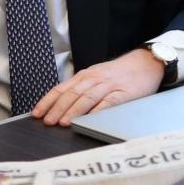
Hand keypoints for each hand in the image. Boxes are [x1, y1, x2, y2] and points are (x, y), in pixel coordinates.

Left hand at [32, 48, 163, 125]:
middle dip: (57, 108)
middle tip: (47, 121)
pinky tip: (89, 119)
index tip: (37, 113)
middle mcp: (94, 79)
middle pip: (72, 94)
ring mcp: (108, 85)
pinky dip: (97, 111)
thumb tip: (60, 106)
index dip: (48, 101)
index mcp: (85, 76)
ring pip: (87, 98)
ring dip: (73, 110)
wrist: (146, 63)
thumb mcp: (96, 77)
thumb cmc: (119, 73)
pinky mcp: (123, 93)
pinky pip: (108, 102)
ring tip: (63, 122)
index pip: (61, 88)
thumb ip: (81, 89)